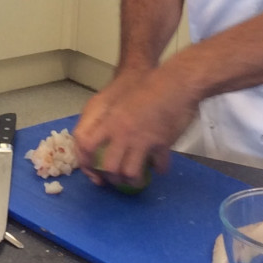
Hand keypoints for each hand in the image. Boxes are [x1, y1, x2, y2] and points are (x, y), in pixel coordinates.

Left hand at [73, 66, 195, 187]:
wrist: (175, 82)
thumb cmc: (149, 86)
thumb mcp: (122, 102)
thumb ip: (113, 120)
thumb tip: (107, 138)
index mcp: (111, 121)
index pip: (87, 146)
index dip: (87, 162)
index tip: (93, 168)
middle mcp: (123, 133)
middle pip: (110, 167)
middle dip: (113, 178)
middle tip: (118, 179)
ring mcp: (142, 140)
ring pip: (131, 173)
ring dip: (133, 180)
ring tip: (137, 179)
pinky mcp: (162, 144)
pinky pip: (158, 166)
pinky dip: (159, 169)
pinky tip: (160, 166)